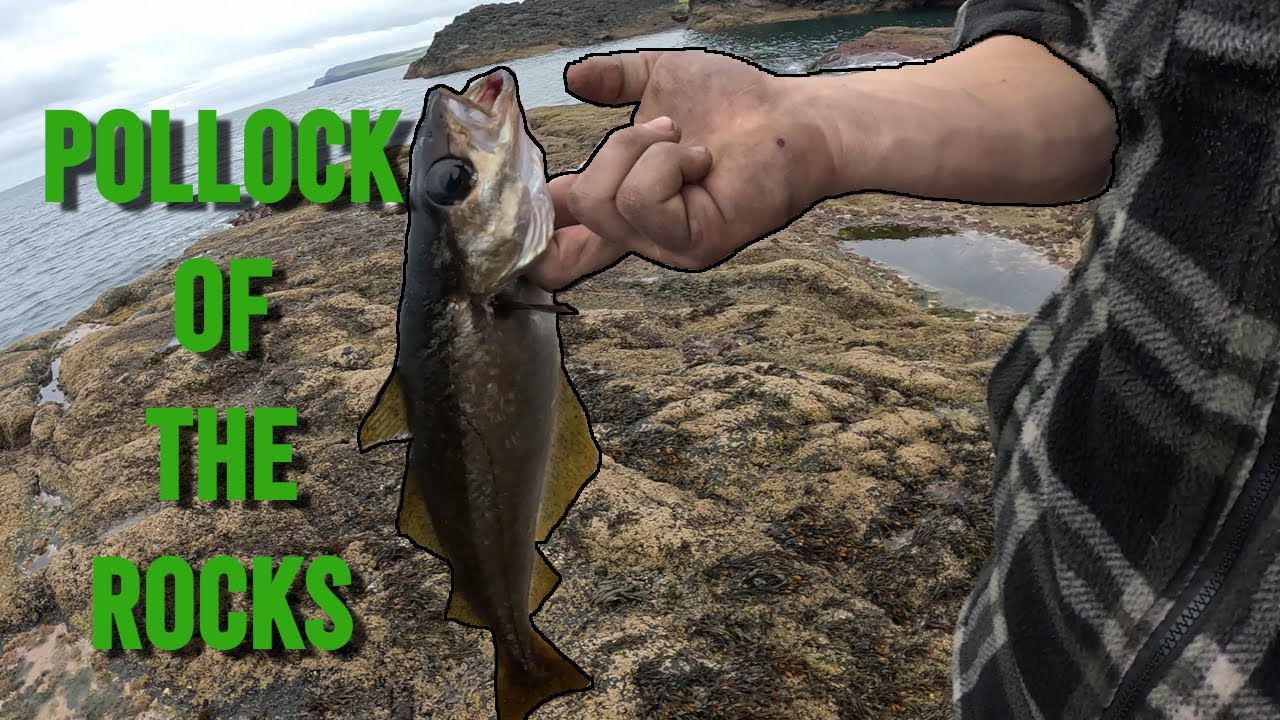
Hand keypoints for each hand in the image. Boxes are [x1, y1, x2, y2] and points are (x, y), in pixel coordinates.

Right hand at [527, 50, 838, 289]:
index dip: (531, 231)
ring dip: (641, 149)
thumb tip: (573, 78)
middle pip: (567, 220)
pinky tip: (702, 159)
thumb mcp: (662, 79)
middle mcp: (641, 234)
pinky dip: (667, 163)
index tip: (527, 197)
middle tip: (659, 130)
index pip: (557, 246)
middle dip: (606, 156)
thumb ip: (614, 80)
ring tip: (687, 141)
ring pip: (603, 202)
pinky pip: (641, 200)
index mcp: (626, 206)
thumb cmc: (737, 103)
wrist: (792, 117)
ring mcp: (664, 244)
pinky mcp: (690, 244)